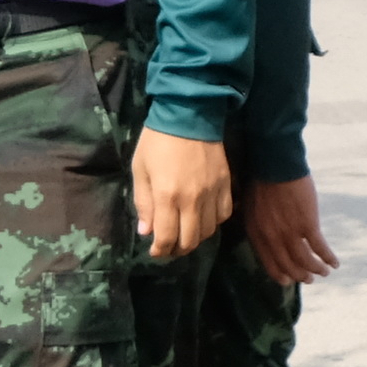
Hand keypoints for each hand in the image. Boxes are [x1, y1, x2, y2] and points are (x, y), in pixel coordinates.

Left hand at [131, 128, 230, 261]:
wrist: (189, 114)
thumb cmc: (158, 141)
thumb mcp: (140, 170)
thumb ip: (144, 203)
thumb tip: (146, 232)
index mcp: (167, 195)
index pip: (166, 238)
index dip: (160, 251)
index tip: (155, 251)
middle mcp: (192, 199)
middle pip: (189, 241)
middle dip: (177, 249)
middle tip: (169, 246)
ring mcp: (212, 193)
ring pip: (208, 231)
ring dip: (195, 238)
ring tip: (185, 233)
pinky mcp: (226, 184)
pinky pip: (224, 215)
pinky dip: (213, 222)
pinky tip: (203, 218)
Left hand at [239, 176, 336, 286]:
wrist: (276, 165)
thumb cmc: (262, 180)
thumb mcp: (250, 207)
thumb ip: (258, 224)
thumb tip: (263, 233)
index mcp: (257, 234)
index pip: (269, 263)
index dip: (280, 275)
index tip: (288, 281)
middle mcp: (272, 238)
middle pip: (288, 266)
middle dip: (300, 276)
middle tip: (309, 279)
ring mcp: (290, 233)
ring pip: (305, 262)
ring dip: (316, 269)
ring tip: (324, 272)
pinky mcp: (308, 225)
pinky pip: (319, 248)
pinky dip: (328, 257)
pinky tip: (334, 263)